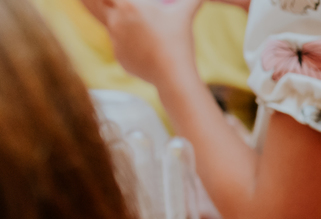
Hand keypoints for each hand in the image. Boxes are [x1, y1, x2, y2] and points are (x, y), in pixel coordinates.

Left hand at [79, 0, 204, 86]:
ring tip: (128, 24)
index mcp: (129, 5)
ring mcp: (115, 40)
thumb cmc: (178, 41)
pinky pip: (121, 46)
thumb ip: (192, 1)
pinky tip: (145, 50)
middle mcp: (116, 20)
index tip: (114, 0)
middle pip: (93, 3)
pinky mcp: (119, 56)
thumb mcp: (185, 16)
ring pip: (107, 25)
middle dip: (97, 1)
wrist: (172, 75)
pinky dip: (129, 45)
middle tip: (110, 6)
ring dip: (113, 21)